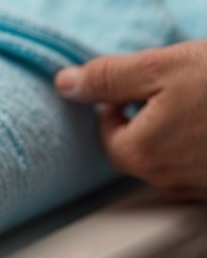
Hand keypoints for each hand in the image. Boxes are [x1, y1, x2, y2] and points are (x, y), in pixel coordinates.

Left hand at [55, 42, 206, 200]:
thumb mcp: (163, 67)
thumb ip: (108, 78)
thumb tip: (64, 84)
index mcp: (142, 154)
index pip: (107, 135)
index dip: (117, 104)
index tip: (139, 85)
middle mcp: (171, 183)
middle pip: (141, 151)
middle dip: (150, 119)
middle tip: (177, 89)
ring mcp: (205, 191)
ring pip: (175, 162)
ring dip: (182, 133)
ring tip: (206, 103)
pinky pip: (205, 169)